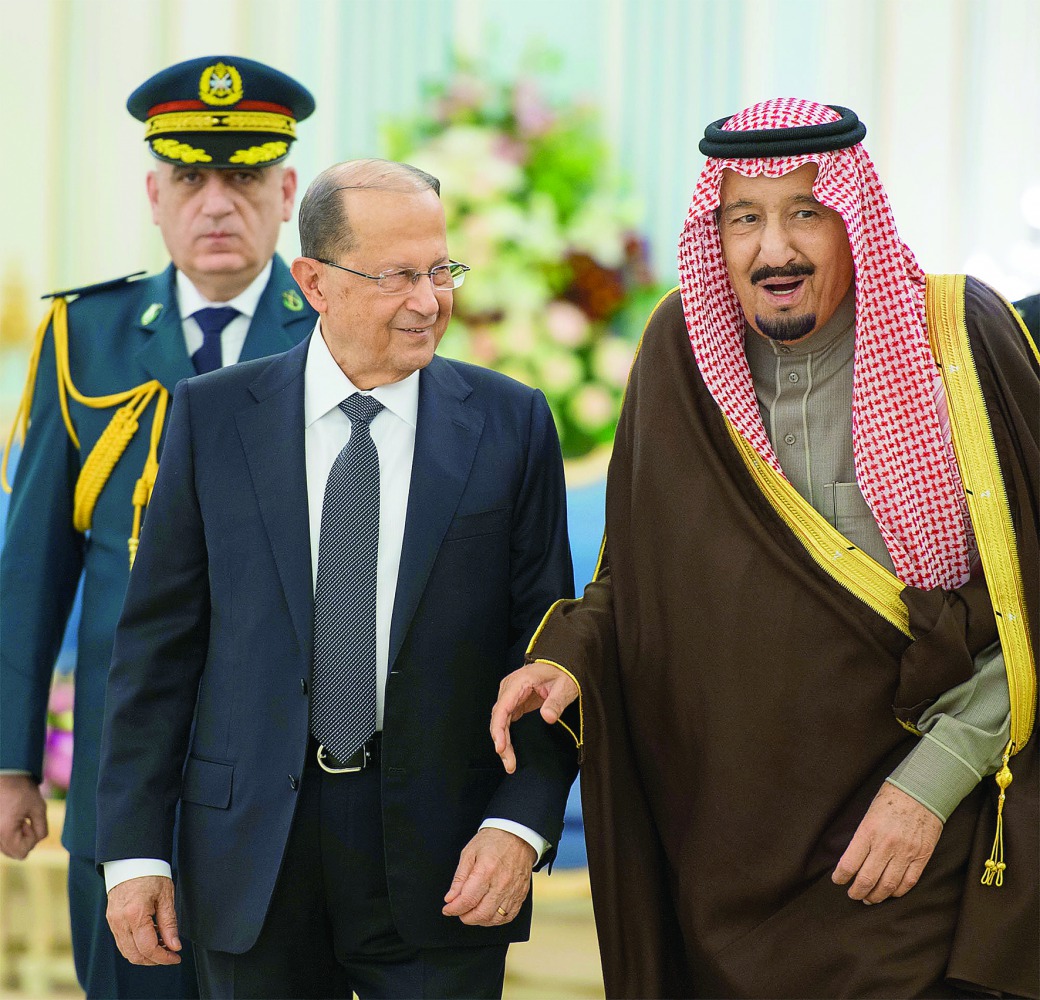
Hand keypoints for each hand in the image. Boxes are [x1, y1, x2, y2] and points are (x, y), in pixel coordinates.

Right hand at [0, 774, 47, 858]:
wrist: (5, 774)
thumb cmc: (22, 789)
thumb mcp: (38, 807)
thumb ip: (41, 829)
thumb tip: (35, 841)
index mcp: (4, 832)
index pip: (22, 853)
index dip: (31, 839)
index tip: (29, 822)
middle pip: (13, 853)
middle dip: (24, 840)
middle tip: (24, 821)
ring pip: (6, 848)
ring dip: (15, 837)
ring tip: (17, 818)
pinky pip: (1, 840)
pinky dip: (8, 833)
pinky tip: (11, 818)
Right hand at [106, 875, 181, 965]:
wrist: (132, 861)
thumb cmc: (151, 874)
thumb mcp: (166, 897)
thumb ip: (170, 924)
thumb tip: (174, 946)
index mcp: (135, 914)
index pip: (148, 948)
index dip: (163, 957)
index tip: (176, 957)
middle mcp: (120, 921)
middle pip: (135, 955)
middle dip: (154, 960)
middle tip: (171, 954)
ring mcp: (113, 922)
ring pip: (127, 952)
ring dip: (145, 955)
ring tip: (162, 946)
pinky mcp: (112, 921)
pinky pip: (122, 942)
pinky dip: (136, 946)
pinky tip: (151, 938)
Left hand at [442, 828, 536, 925]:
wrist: (518, 834)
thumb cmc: (493, 841)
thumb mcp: (469, 853)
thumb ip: (459, 878)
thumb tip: (450, 898)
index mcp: (486, 871)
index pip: (467, 900)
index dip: (454, 909)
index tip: (447, 908)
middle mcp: (501, 884)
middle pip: (481, 914)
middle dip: (465, 917)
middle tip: (459, 910)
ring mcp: (513, 891)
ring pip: (494, 919)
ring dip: (480, 920)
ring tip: (472, 911)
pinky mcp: (521, 894)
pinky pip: (509, 916)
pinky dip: (496, 919)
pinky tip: (488, 912)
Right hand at [490, 662, 577, 773]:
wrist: (562, 665)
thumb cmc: (563, 672)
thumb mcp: (565, 686)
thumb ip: (556, 702)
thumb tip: (548, 718)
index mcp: (519, 682)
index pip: (502, 707)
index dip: (499, 729)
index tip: (500, 747)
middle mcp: (509, 688)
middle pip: (498, 717)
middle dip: (501, 742)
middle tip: (509, 764)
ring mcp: (510, 695)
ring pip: (499, 721)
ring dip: (502, 742)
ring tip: (509, 763)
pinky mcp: (514, 702)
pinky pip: (505, 721)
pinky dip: (506, 736)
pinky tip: (509, 751)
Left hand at [832, 782, 942, 903]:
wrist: (921, 791)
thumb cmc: (890, 800)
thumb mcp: (868, 815)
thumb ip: (862, 838)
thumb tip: (852, 861)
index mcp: (868, 831)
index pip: (849, 863)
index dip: (841, 877)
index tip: (838, 880)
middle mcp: (886, 844)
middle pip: (867, 879)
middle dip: (857, 892)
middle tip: (853, 895)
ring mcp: (905, 852)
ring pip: (888, 885)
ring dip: (876, 896)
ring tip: (870, 898)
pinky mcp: (922, 856)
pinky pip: (908, 882)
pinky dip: (897, 891)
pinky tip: (889, 892)